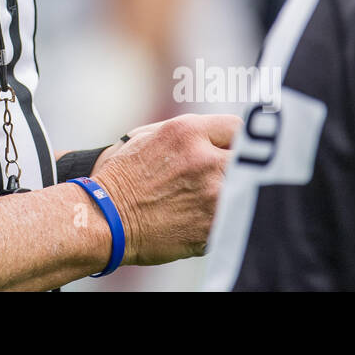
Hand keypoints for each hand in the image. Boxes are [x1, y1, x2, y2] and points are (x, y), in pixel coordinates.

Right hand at [91, 113, 239, 265]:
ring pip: (246, 190)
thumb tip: (218, 134)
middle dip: (242, 168)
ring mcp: (211, 194)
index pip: (237, 128)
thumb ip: (187, 132)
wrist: (105, 217)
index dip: (238, 141)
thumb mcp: (149, 136)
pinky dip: (227, 219)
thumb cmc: (122, 176)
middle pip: (249, 159)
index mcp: (186, 132)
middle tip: (229, 177)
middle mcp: (203, 159)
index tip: (235, 151)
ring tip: (215, 201)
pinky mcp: (213, 226)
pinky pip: (237, 217)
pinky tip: (205, 219)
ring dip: (236, 195)